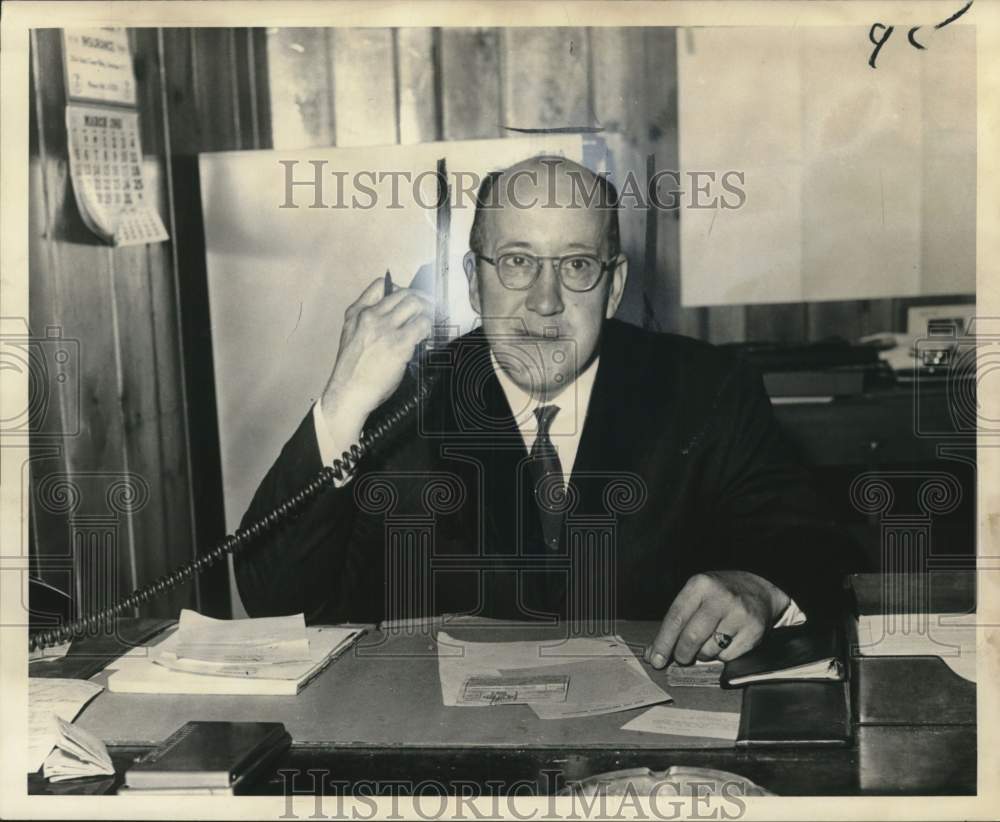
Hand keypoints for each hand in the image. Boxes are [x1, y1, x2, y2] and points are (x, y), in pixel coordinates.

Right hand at [321, 277, 432, 433]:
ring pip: (415, 304)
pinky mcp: (399, 344)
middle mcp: (371, 316)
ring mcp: (385, 329)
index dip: (400, 289)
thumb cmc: (351, 369)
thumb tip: (393, 314)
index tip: (408, 298)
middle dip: (421, 298)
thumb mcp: (350, 335)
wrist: (348, 391)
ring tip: (430, 321)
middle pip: (404, 293)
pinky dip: (428, 327)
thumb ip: (366, 321)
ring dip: (427, 311)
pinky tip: (426, 335)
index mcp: (357, 313)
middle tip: (429, 308)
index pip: (380, 285)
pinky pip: (422, 324)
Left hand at [644, 571, 789, 668]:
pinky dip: (722, 655)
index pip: (676, 618)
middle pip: (692, 637)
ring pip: (709, 650)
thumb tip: (653, 653)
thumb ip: (675, 622)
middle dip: (682, 654)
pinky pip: (728, 656)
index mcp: (700, 585)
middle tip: (681, 657)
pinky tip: (725, 642)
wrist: (759, 589)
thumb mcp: (696, 596)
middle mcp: (720, 597)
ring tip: (709, 641)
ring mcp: (739, 614)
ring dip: (704, 654)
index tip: (655, 659)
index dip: (663, 642)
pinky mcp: (754, 630)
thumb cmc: (719, 595)